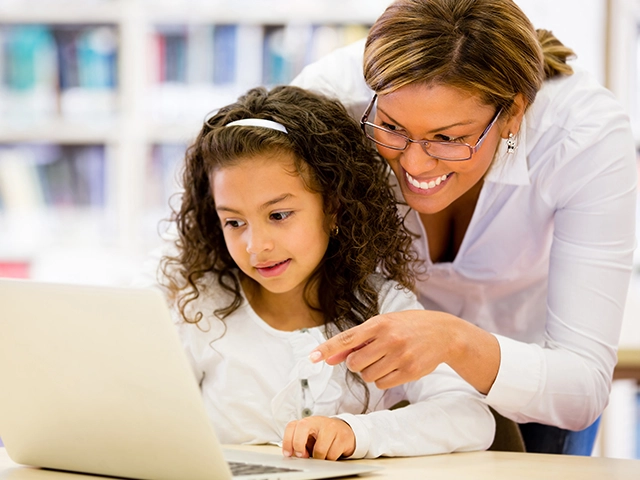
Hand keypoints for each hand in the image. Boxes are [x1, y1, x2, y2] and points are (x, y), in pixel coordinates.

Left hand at [282, 416, 355, 459]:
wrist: (343, 431)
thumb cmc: (322, 436)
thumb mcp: (309, 437)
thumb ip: (300, 443)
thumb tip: (294, 455)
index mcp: (307, 422)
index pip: (292, 426)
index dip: (287, 441)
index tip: (288, 454)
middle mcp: (318, 421)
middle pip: (302, 427)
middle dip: (299, 445)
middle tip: (303, 456)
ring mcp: (332, 427)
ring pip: (320, 449)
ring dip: (318, 458)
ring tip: (321, 454)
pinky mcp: (343, 436)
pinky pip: (332, 455)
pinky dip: (330, 459)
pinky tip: (331, 453)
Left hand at [309, 310, 460, 388]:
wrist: (444, 333)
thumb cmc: (408, 326)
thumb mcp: (383, 325)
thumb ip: (357, 340)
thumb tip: (330, 358)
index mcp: (380, 323)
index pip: (347, 338)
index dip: (328, 349)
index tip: (312, 358)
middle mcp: (389, 339)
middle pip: (354, 363)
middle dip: (356, 363)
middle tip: (370, 355)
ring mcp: (400, 357)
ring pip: (367, 376)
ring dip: (370, 372)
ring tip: (385, 359)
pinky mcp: (409, 372)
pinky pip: (382, 384)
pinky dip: (383, 379)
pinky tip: (394, 367)